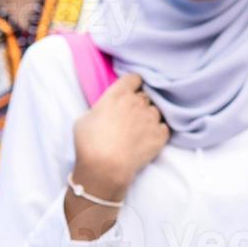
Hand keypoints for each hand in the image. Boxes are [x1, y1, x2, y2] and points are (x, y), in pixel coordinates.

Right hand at [71, 73, 169, 197]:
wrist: (105, 168)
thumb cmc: (89, 144)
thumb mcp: (84, 119)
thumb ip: (99, 109)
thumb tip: (104, 111)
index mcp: (118, 94)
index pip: (134, 78)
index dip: (132, 85)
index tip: (130, 91)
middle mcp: (137, 102)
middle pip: (145, 95)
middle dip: (139, 103)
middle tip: (131, 116)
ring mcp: (151, 118)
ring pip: (155, 111)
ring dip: (149, 117)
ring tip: (139, 130)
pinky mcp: (160, 135)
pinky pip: (163, 127)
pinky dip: (157, 132)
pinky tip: (148, 139)